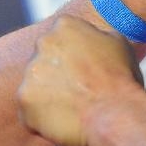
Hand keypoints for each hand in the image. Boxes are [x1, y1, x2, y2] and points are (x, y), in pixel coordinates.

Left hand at [17, 16, 144, 145]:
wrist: (114, 113)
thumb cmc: (121, 79)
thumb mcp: (119, 44)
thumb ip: (99, 36)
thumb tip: (97, 39)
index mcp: (66, 25)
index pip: (62, 34)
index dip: (74, 52)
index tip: (83, 66)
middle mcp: (43, 43)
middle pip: (44, 57)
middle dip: (57, 72)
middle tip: (77, 88)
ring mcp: (31, 72)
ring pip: (35, 84)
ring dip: (49, 94)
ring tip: (73, 107)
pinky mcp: (24, 100)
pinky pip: (31, 109)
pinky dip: (43, 116)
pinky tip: (64, 120)